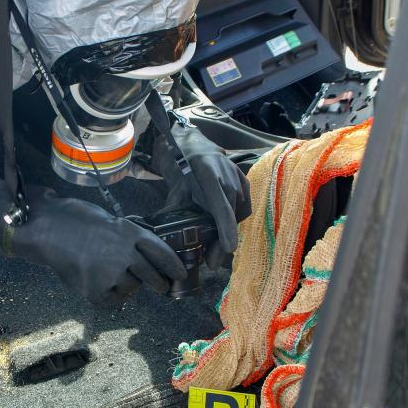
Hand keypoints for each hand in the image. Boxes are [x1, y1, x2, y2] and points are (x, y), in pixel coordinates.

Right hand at [0, 180, 186, 304]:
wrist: (45, 229)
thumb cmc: (74, 219)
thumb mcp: (108, 220)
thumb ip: (127, 239)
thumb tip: (142, 258)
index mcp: (130, 233)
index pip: (162, 252)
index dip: (174, 265)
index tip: (181, 274)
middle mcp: (125, 253)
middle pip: (152, 276)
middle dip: (159, 283)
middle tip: (161, 287)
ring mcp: (110, 273)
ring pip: (131, 288)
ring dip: (127, 286)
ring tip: (110, 275)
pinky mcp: (95, 290)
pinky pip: (112, 300)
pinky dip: (109, 296)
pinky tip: (98, 286)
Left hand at [152, 125, 250, 268]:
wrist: (194, 145)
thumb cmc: (182, 166)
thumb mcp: (176, 186)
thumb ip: (175, 208)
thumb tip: (163, 234)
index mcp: (208, 173)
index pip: (221, 207)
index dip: (226, 229)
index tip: (229, 248)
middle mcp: (228, 175)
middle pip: (230, 215)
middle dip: (222, 240)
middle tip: (212, 262)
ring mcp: (238, 177)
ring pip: (237, 213)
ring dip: (227, 232)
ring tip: (215, 250)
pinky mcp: (244, 181)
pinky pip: (243, 207)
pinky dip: (234, 221)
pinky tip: (224, 233)